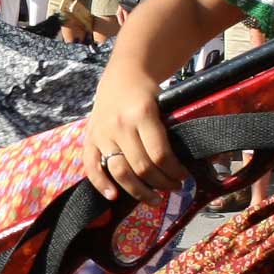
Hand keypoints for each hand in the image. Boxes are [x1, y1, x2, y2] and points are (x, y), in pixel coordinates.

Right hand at [82, 64, 184, 202]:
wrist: (124, 74)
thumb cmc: (149, 92)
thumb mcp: (163, 106)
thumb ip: (166, 133)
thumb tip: (178, 167)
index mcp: (143, 114)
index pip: (160, 154)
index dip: (174, 171)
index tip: (184, 177)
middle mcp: (121, 125)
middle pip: (142, 167)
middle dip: (162, 183)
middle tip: (173, 187)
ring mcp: (102, 133)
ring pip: (120, 172)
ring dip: (138, 191)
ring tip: (153, 199)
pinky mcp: (90, 138)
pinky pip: (91, 166)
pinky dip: (101, 184)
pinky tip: (113, 196)